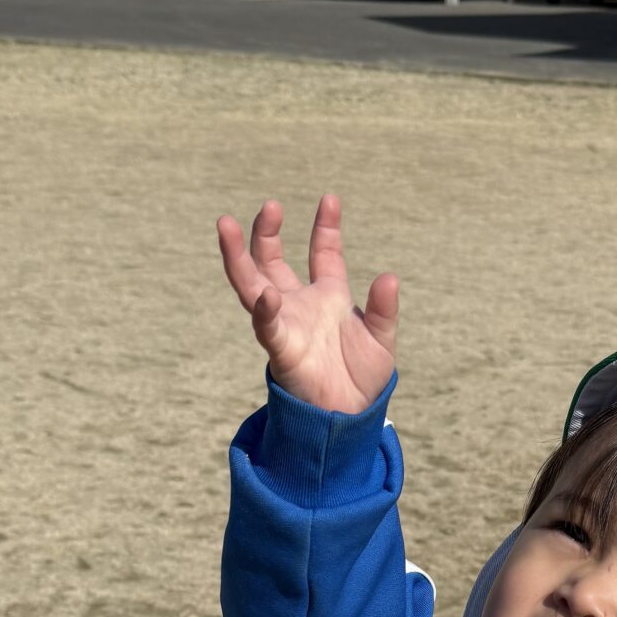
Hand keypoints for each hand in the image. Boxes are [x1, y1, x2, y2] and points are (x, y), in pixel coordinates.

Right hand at [217, 191, 398, 416]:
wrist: (350, 417)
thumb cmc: (363, 379)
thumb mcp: (382, 339)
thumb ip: (383, 310)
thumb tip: (389, 277)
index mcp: (328, 297)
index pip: (323, 252)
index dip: (326, 226)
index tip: (330, 198)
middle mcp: (301, 305)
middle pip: (273, 261)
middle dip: (268, 233)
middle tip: (271, 206)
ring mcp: (286, 324)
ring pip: (253, 284)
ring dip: (239, 257)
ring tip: (227, 227)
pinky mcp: (281, 350)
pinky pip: (267, 327)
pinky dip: (264, 310)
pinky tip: (264, 294)